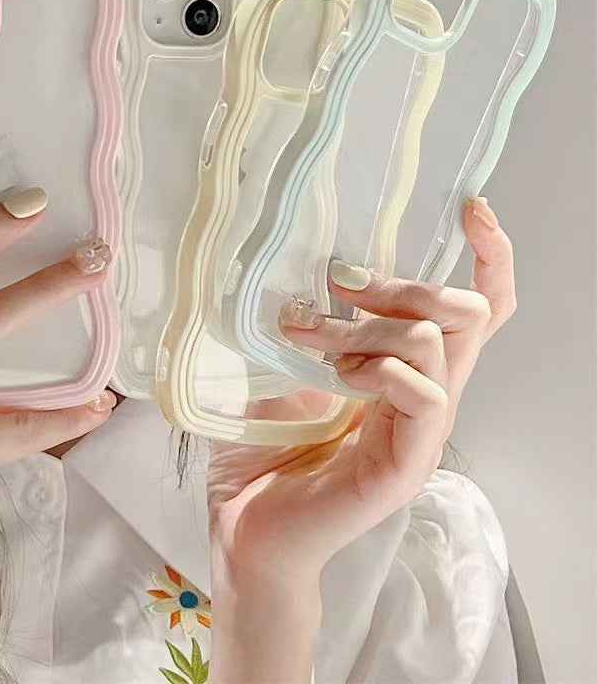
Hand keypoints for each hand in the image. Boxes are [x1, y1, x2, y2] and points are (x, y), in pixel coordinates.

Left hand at [206, 198, 514, 682]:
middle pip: (464, 313)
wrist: (246, 526)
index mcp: (403, 371)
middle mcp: (424, 396)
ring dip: (364, 324)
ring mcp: (420, 430)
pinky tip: (335, 374)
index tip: (472, 207)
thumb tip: (302, 270)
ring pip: (433, 342)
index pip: (472, 311)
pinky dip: (378, 368)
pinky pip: (423, 394)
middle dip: (405, 282)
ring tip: (306, 333)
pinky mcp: (407, 462)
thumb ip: (308, 324)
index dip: (487, 256)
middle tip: (339, 283)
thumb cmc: (263, 448)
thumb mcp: (282, 366)